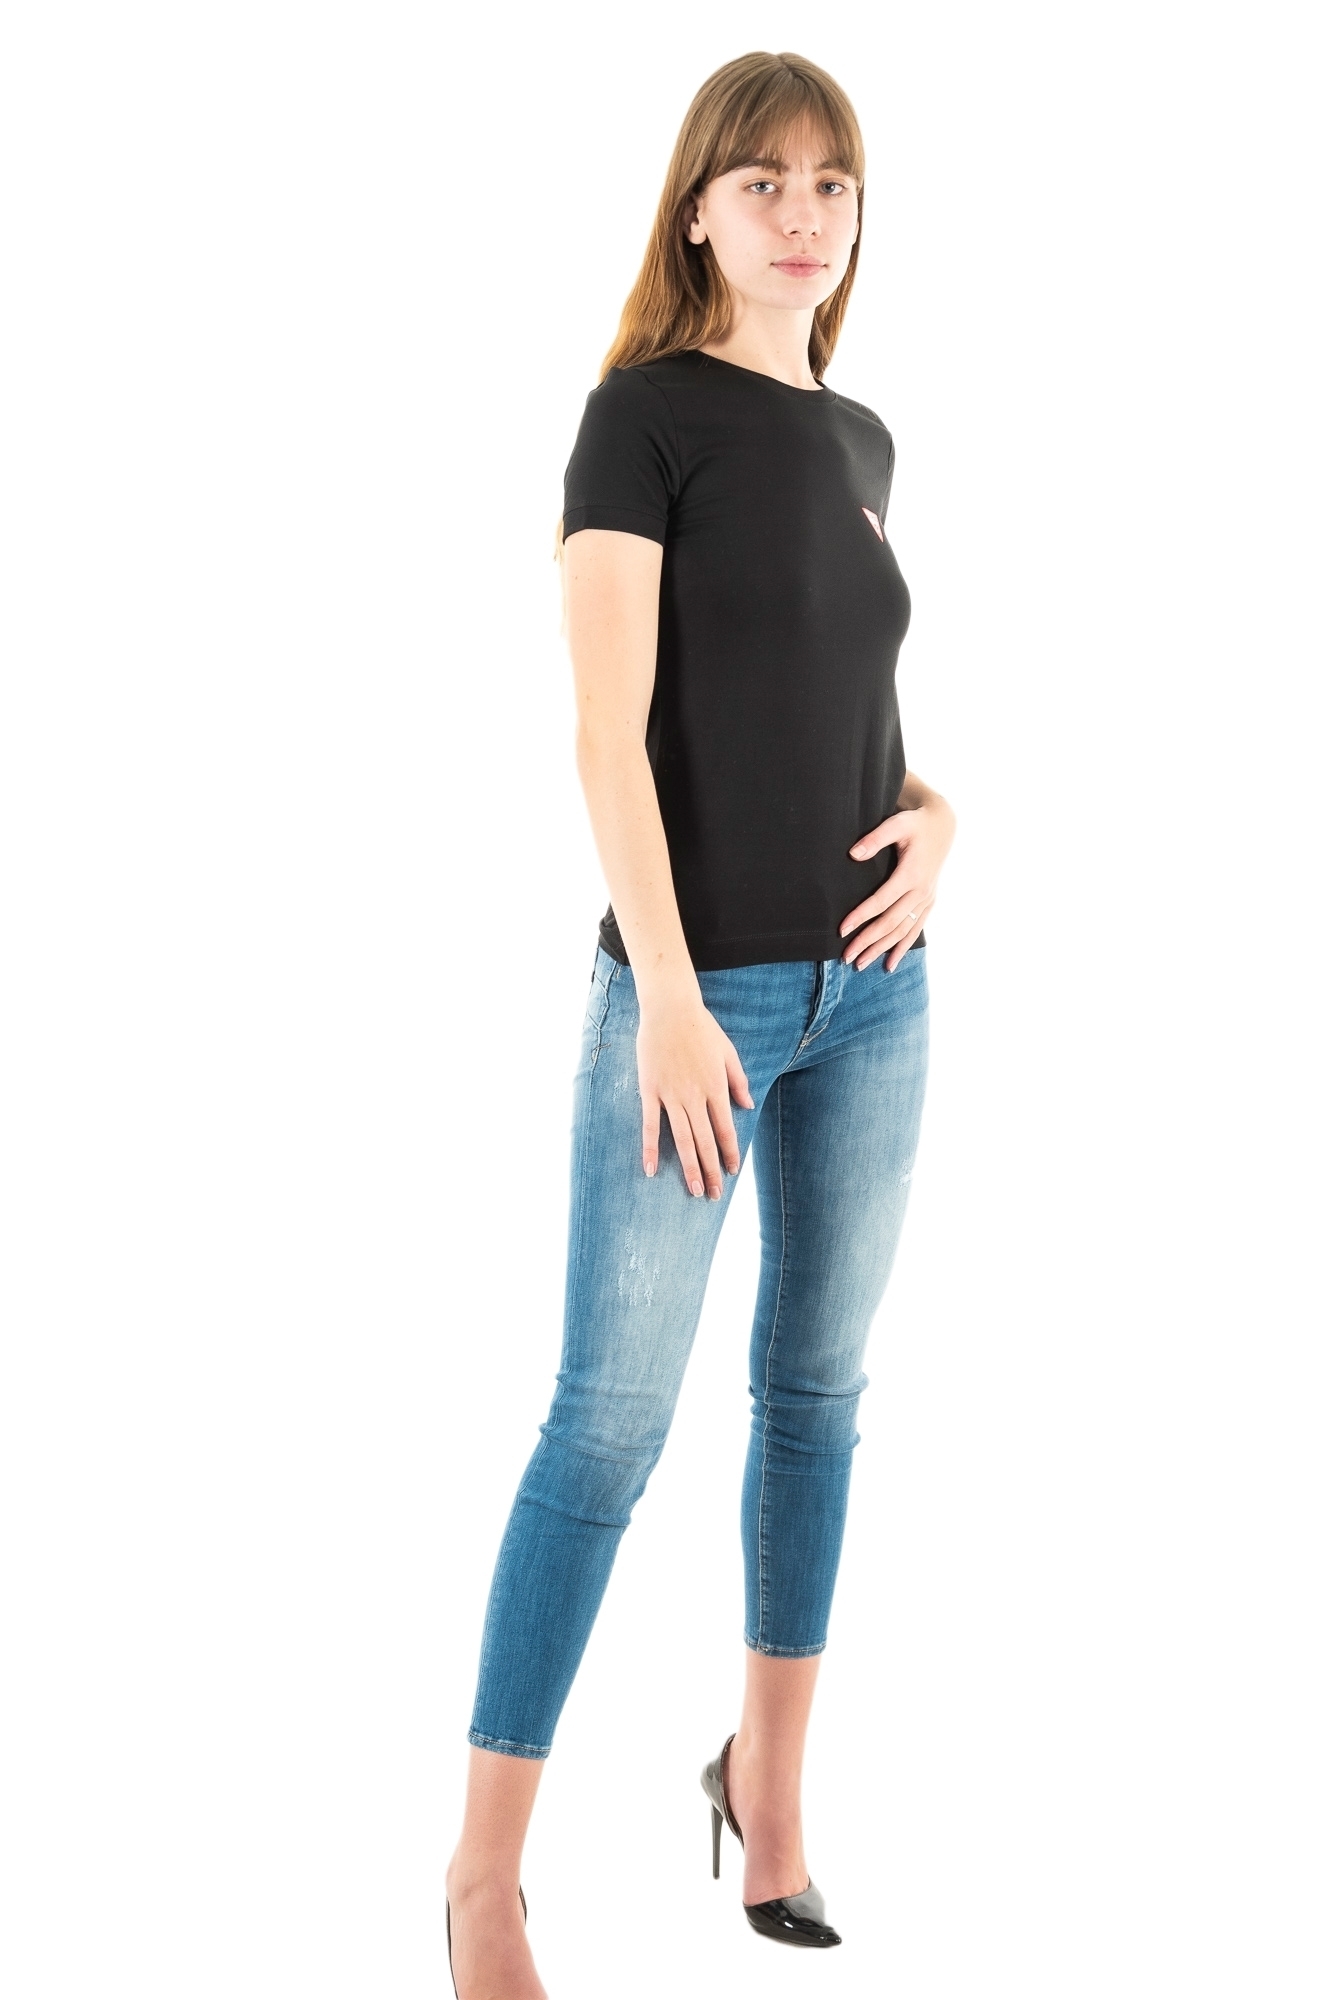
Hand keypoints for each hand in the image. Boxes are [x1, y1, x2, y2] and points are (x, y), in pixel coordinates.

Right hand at [637, 996, 752, 1196]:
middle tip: (713, 1194)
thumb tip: (746, 1106)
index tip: (730, 1172)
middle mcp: (695, 1096)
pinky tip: (651, 1169)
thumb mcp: (728, 1052)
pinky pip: (651, 1125)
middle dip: (711, 1170)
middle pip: (705, 1141)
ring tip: (693, 1190)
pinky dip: (651, 1148)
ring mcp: (671, 1095)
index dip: (728, 1153)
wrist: (670, 1009)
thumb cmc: (702, 1028)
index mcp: (716, 1087)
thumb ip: (738, 1080)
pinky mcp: (650, 1091)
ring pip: (682, 1139)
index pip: (725, 1129)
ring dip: (689, 1167)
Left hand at [840, 795, 955, 970]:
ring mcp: (926, 900)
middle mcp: (921, 892)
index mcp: (911, 874)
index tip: (842, 929)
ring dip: (881, 950)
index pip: (881, 901)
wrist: (942, 827)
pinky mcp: (928, 903)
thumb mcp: (896, 824)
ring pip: (902, 931)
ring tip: (860, 965)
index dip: (861, 916)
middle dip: (867, 941)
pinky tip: (889, 963)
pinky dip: (902, 948)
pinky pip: (915, 930)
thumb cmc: (915, 824)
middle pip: (890, 923)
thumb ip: (875, 839)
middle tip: (846, 957)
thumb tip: (853, 854)